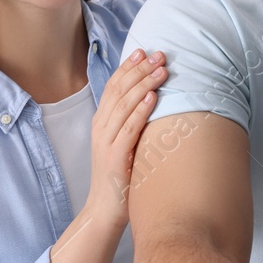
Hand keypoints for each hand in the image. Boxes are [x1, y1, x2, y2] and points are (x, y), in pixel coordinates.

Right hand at [87, 48, 166, 226]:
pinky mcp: (114, 158)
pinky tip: (152, 98)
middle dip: (139, 70)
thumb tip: (151, 99)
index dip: (127, 67)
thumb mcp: (122, 144)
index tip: (143, 51)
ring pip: (124, 106)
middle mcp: (100, 128)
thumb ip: (130, 123)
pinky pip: (128, 130)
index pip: (112, 87)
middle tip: (159, 55)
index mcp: (101, 122)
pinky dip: (140, 111)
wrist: (104, 210)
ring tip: (161, 70)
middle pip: (118, 91)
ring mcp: (106, 143)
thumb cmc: (119, 177)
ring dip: (143, 85)